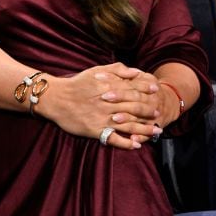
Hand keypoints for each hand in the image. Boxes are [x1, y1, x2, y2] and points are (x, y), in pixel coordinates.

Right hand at [39, 62, 163, 149]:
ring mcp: (103, 117)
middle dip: (149, 111)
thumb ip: (118, 69)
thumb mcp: (96, 70)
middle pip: (135, 107)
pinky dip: (125, 142)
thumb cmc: (77, 83)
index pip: (134, 89)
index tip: (157, 92)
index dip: (147, 91)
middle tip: (159, 114)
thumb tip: (136, 72)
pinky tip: (136, 145)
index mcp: (110, 87)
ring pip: (128, 124)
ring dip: (144, 129)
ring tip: (156, 132)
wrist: (56, 98)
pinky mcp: (95, 130)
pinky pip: (113, 138)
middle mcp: (109, 103)